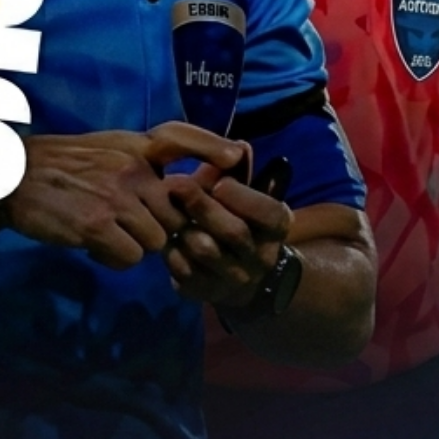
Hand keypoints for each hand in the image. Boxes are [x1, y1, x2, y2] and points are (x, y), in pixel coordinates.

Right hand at [8, 122, 246, 269]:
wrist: (13, 180)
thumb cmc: (60, 167)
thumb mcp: (105, 149)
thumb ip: (140, 163)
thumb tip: (177, 189)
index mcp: (132, 147)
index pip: (181, 137)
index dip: (213, 146)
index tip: (237, 157)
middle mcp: (130, 168)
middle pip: (176, 210)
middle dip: (165, 225)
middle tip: (138, 229)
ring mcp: (116, 198)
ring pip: (157, 239)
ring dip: (138, 245)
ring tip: (111, 235)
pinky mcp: (98, 226)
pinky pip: (131, 257)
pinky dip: (116, 259)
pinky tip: (96, 246)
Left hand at [160, 162, 292, 306]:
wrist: (234, 274)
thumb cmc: (236, 218)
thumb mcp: (241, 194)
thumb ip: (238, 172)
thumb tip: (240, 146)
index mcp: (277, 227)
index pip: (269, 213)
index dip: (244, 197)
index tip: (220, 182)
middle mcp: (261, 258)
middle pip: (233, 232)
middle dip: (202, 205)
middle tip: (174, 182)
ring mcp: (233, 279)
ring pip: (205, 250)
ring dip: (183, 225)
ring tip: (164, 205)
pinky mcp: (205, 292)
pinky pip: (182, 268)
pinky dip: (169, 248)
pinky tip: (161, 232)